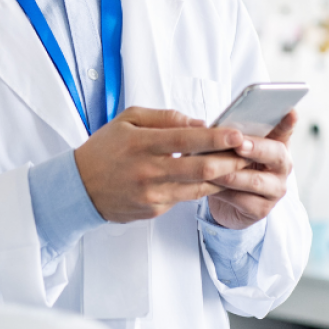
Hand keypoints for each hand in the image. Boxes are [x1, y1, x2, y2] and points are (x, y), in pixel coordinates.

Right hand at [74, 106, 249, 223]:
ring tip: (239, 166)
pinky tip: (214, 179)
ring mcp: (152, 195)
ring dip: (222, 178)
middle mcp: (148, 171)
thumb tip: (197, 123)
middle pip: (199, 169)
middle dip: (229, 161)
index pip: (185, 139)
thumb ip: (164, 118)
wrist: (79, 187)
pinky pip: (184, 197)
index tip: (236, 133)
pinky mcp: (154, 211)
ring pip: (198, 187)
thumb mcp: (127, 120)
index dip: (215, 138)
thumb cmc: (105, 148)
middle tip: (249, 153)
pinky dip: (201, 188)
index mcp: (141, 143)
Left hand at [207, 109, 296, 229]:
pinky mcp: (262, 209)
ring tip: (211, 167)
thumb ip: (229, 135)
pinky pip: (242, 200)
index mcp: (276, 143)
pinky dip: (223, 191)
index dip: (288, 121)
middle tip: (239, 144)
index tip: (290, 111)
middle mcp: (282, 166)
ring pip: (255, 180)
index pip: (284, 129)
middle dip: (256, 148)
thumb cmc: (229, 162)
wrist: (226, 199)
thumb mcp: (230, 145)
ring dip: (231, 173)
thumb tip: (211, 127)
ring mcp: (275, 189)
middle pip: (276, 153)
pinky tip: (209, 185)